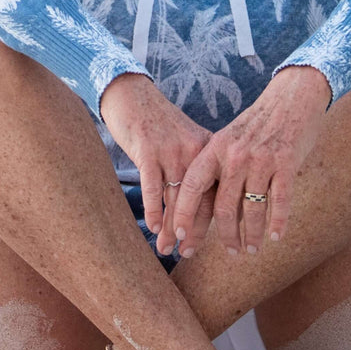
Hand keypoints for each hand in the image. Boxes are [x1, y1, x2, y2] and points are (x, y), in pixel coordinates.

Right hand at [100, 73, 212, 254]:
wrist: (133, 95)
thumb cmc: (159, 125)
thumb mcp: (185, 143)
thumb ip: (197, 169)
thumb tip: (204, 208)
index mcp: (209, 150)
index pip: (217, 193)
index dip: (215, 222)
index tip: (212, 245)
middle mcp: (195, 151)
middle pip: (199, 200)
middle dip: (194, 231)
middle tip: (188, 254)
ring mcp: (171, 151)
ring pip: (176, 199)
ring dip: (171, 228)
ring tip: (167, 249)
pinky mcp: (148, 150)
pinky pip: (154, 187)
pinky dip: (154, 210)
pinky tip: (153, 227)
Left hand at [173, 65, 330, 257]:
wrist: (293, 95)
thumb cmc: (260, 121)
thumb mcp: (232, 137)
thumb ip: (220, 166)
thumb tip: (209, 205)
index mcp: (217, 147)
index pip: (193, 185)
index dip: (184, 212)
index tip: (180, 234)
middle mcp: (236, 154)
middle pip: (224, 207)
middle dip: (225, 235)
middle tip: (231, 252)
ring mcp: (261, 159)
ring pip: (252, 209)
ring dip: (252, 235)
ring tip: (252, 249)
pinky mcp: (286, 163)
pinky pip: (280, 201)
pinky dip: (277, 223)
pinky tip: (275, 237)